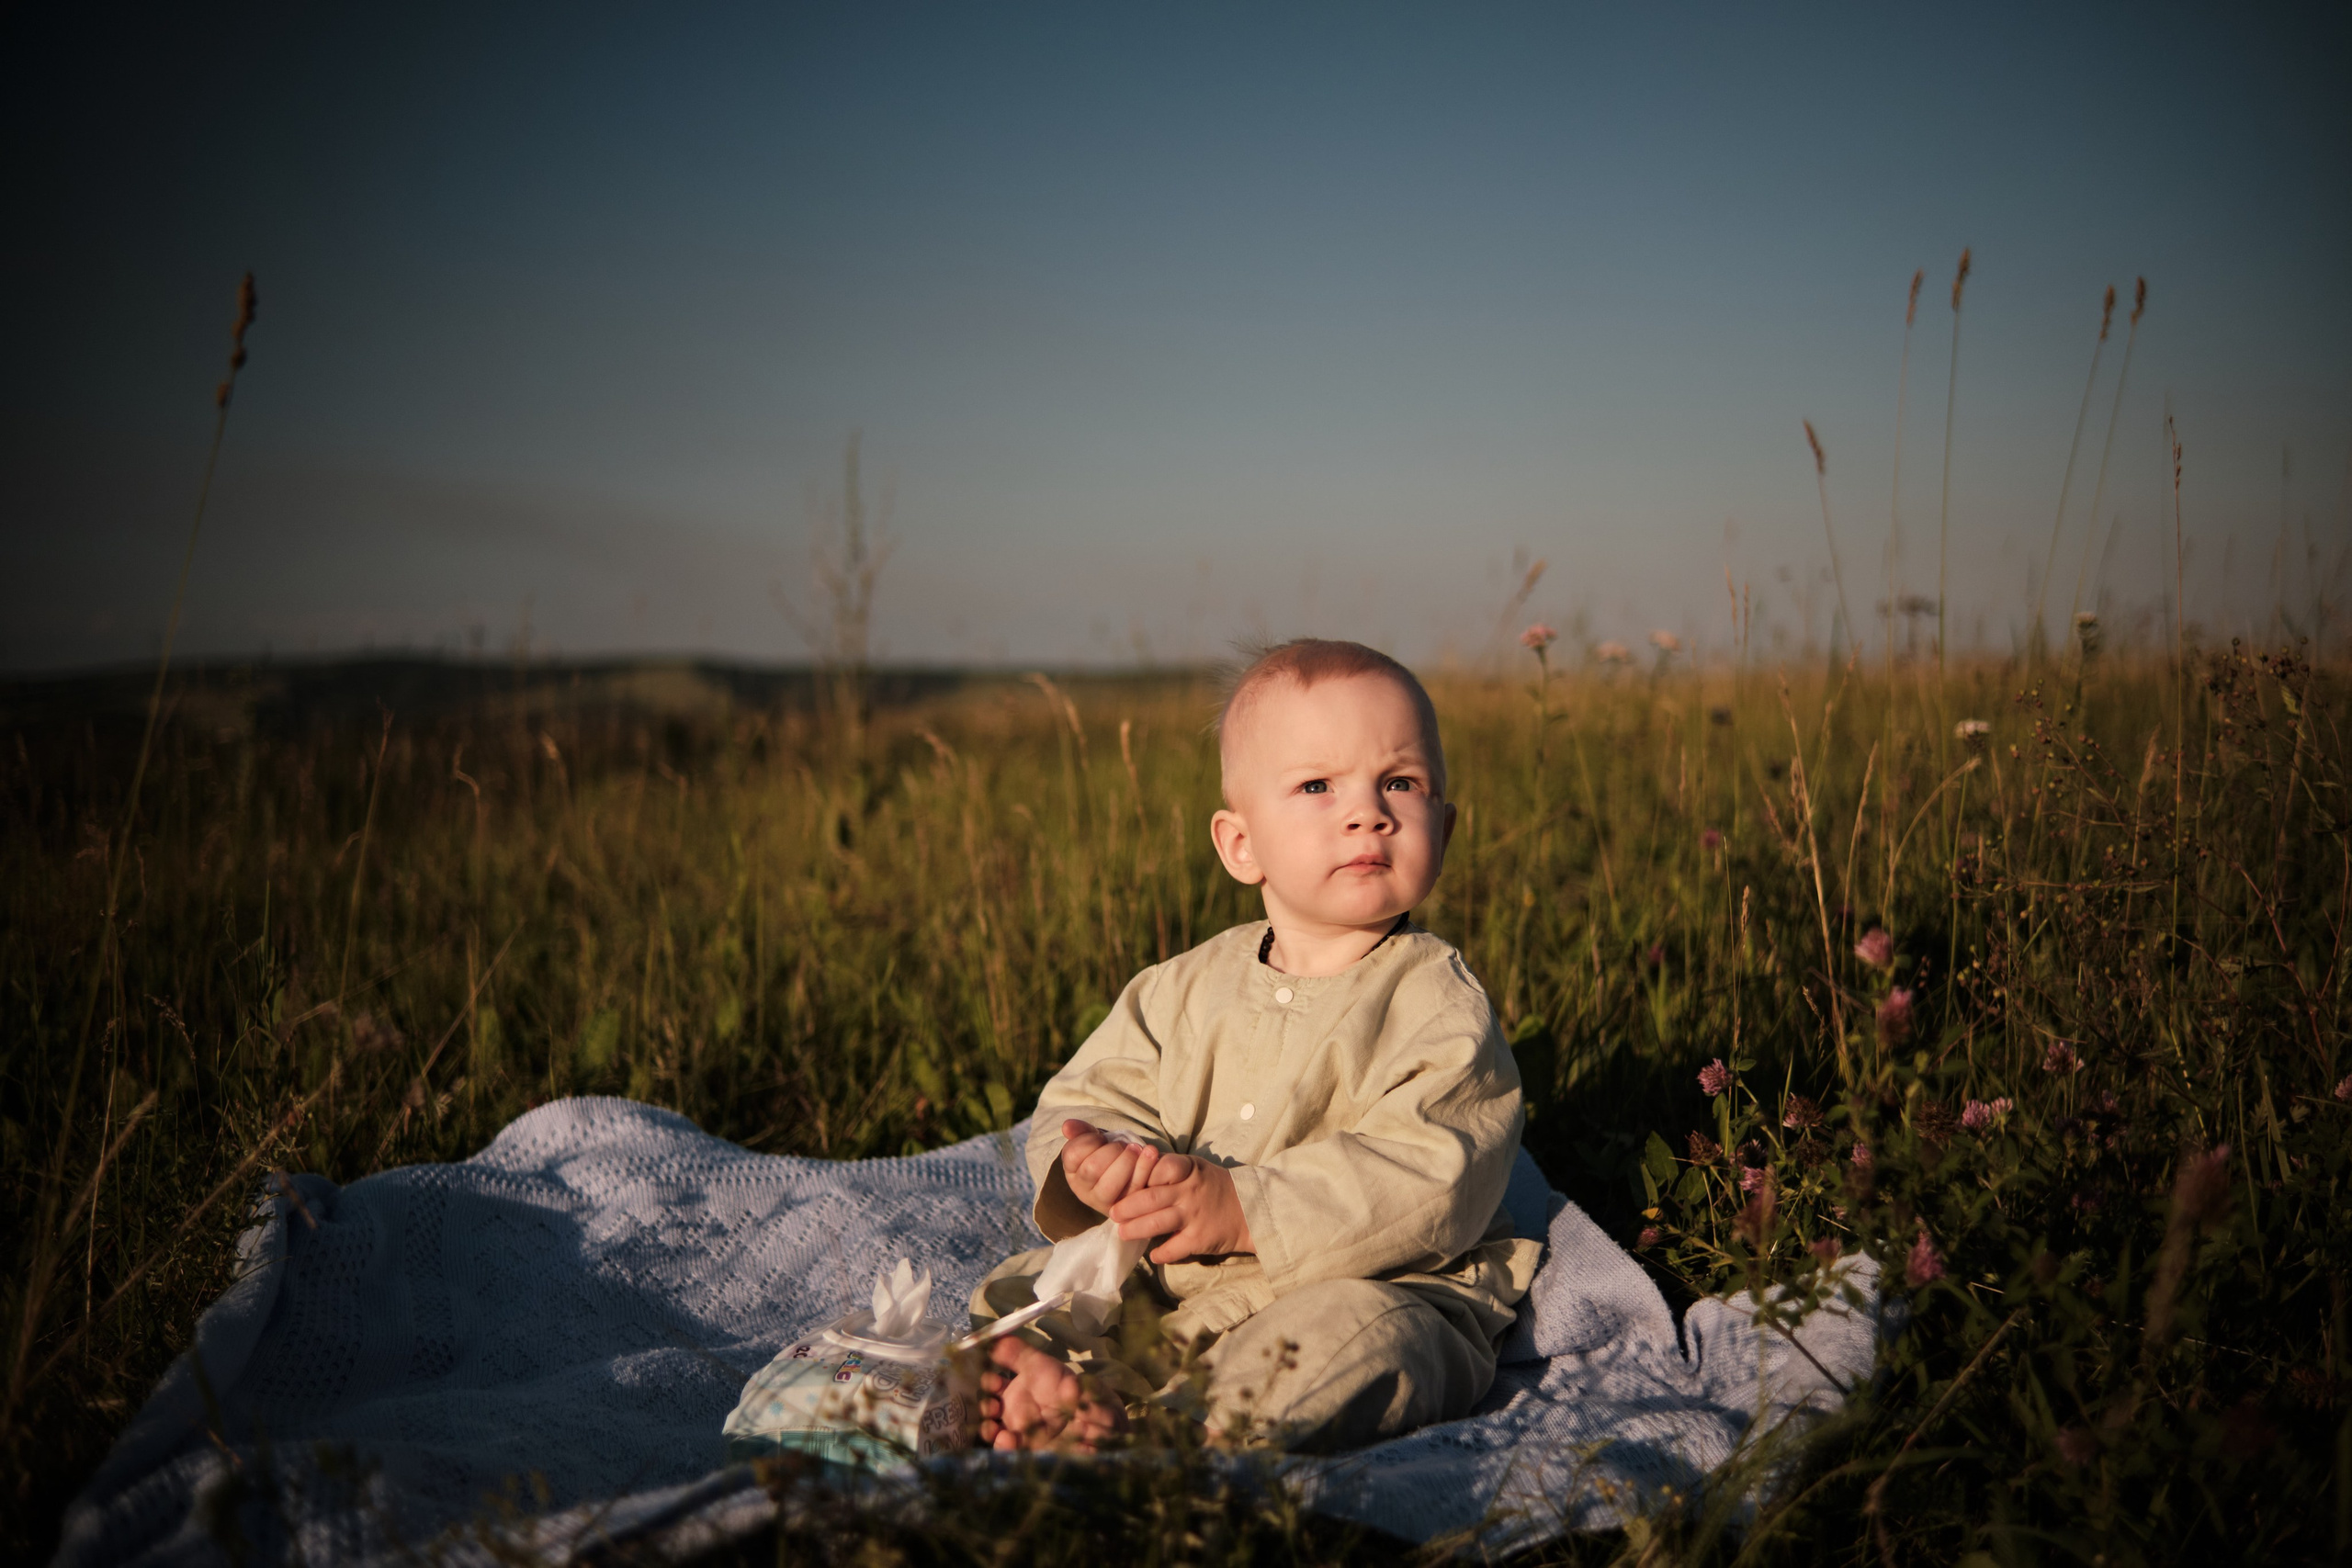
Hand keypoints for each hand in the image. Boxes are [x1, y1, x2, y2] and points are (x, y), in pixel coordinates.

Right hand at [1059, 1119, 1161, 1215]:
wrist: (1129, 1174)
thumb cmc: (1107, 1154)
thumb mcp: (1093, 1141)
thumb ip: (1081, 1132)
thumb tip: (1067, 1126)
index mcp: (1072, 1171)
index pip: (1073, 1154)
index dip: (1089, 1141)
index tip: (1101, 1137)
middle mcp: (1083, 1190)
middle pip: (1091, 1169)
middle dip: (1110, 1151)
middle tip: (1122, 1144)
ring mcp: (1103, 1201)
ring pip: (1109, 1185)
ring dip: (1125, 1162)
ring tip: (1136, 1149)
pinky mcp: (1125, 1207)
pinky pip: (1133, 1190)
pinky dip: (1144, 1169)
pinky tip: (1150, 1153)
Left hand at [1108, 1153, 1253, 1262]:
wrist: (1251, 1210)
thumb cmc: (1214, 1187)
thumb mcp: (1195, 1169)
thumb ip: (1169, 1170)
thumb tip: (1134, 1177)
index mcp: (1188, 1170)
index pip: (1160, 1168)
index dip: (1139, 1176)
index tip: (1123, 1184)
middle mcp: (1190, 1191)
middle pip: (1151, 1197)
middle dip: (1127, 1207)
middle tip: (1112, 1213)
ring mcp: (1195, 1215)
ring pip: (1158, 1222)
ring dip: (1136, 1229)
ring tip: (1122, 1233)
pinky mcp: (1200, 1238)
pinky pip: (1175, 1248)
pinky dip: (1161, 1253)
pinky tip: (1153, 1255)